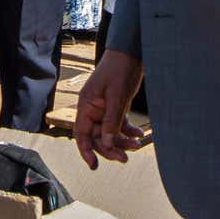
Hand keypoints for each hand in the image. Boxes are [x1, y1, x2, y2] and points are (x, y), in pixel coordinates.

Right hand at [74, 49, 150, 169]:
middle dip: (110, 148)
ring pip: (109, 133)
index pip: (81, 133)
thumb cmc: (119, 69)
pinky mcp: (116, 107)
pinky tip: (138, 134)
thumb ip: (111, 121)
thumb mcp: (116, 96)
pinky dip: (128, 131)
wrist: (131, 53)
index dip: (86, 150)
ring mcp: (104, 109)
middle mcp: (93, 109)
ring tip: (136, 145)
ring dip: (122, 141)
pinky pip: (119, 125)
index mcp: (86, 105)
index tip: (94, 165)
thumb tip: (107, 143)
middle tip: (124, 158)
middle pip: (97, 137)